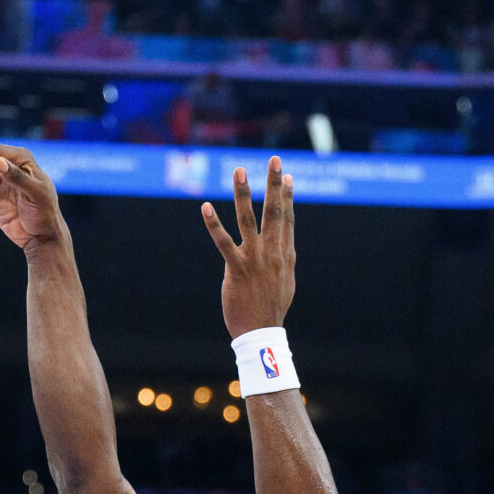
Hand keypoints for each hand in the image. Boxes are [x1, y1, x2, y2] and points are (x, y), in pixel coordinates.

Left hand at [200, 156, 295, 337]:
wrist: (262, 333)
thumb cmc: (271, 309)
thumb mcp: (286, 282)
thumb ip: (285, 261)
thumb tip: (287, 248)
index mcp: (285, 255)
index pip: (287, 219)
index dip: (287, 196)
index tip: (286, 175)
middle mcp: (273, 253)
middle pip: (274, 212)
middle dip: (274, 183)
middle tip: (274, 159)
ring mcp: (255, 260)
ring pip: (248, 220)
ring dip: (243, 193)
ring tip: (239, 170)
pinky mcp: (237, 269)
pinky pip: (223, 242)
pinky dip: (213, 224)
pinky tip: (205, 207)